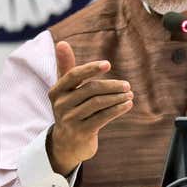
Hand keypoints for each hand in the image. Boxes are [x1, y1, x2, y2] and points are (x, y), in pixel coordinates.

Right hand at [47, 41, 132, 175]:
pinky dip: (117, 109)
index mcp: (56, 91)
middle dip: (111, 86)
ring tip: (129, 94)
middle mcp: (61, 105)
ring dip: (117, 97)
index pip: (73, 75)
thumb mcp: (65, 89)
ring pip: (98, 103)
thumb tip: (61, 42)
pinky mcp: (81, 132)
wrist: (67, 143)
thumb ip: (66, 66)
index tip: (108, 64)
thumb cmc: (70, 108)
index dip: (91, 69)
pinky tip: (127, 104)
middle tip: (127, 85)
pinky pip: (103, 117)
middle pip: (90, 89)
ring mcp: (70, 120)